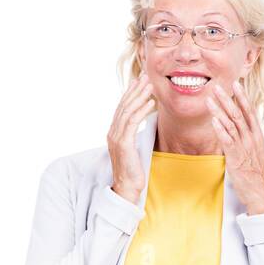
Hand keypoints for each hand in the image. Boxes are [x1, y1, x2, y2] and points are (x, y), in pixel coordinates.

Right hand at [107, 72, 156, 204]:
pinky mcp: (123, 143)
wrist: (126, 188)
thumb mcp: (133, 149)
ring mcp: (116, 138)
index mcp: (114, 133)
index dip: (130, 94)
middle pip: (124, 106)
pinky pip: (133, 122)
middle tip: (145, 76)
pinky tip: (150, 103)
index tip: (139, 82)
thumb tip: (142, 124)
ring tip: (150, 85)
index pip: (122, 109)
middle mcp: (112, 133)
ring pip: (128, 111)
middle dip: (135, 90)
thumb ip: (134, 135)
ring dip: (140, 96)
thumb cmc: (132, 171)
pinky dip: (142, 110)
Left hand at [205, 79, 263, 214]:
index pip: (250, 113)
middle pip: (238, 115)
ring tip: (210, 99)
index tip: (236, 84)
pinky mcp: (236, 159)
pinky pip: (227, 141)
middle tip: (218, 86)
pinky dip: (220, 130)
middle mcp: (252, 140)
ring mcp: (244, 148)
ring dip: (219, 111)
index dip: (242, 98)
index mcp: (259, 138)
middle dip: (228, 99)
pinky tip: (214, 120)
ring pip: (231, 125)